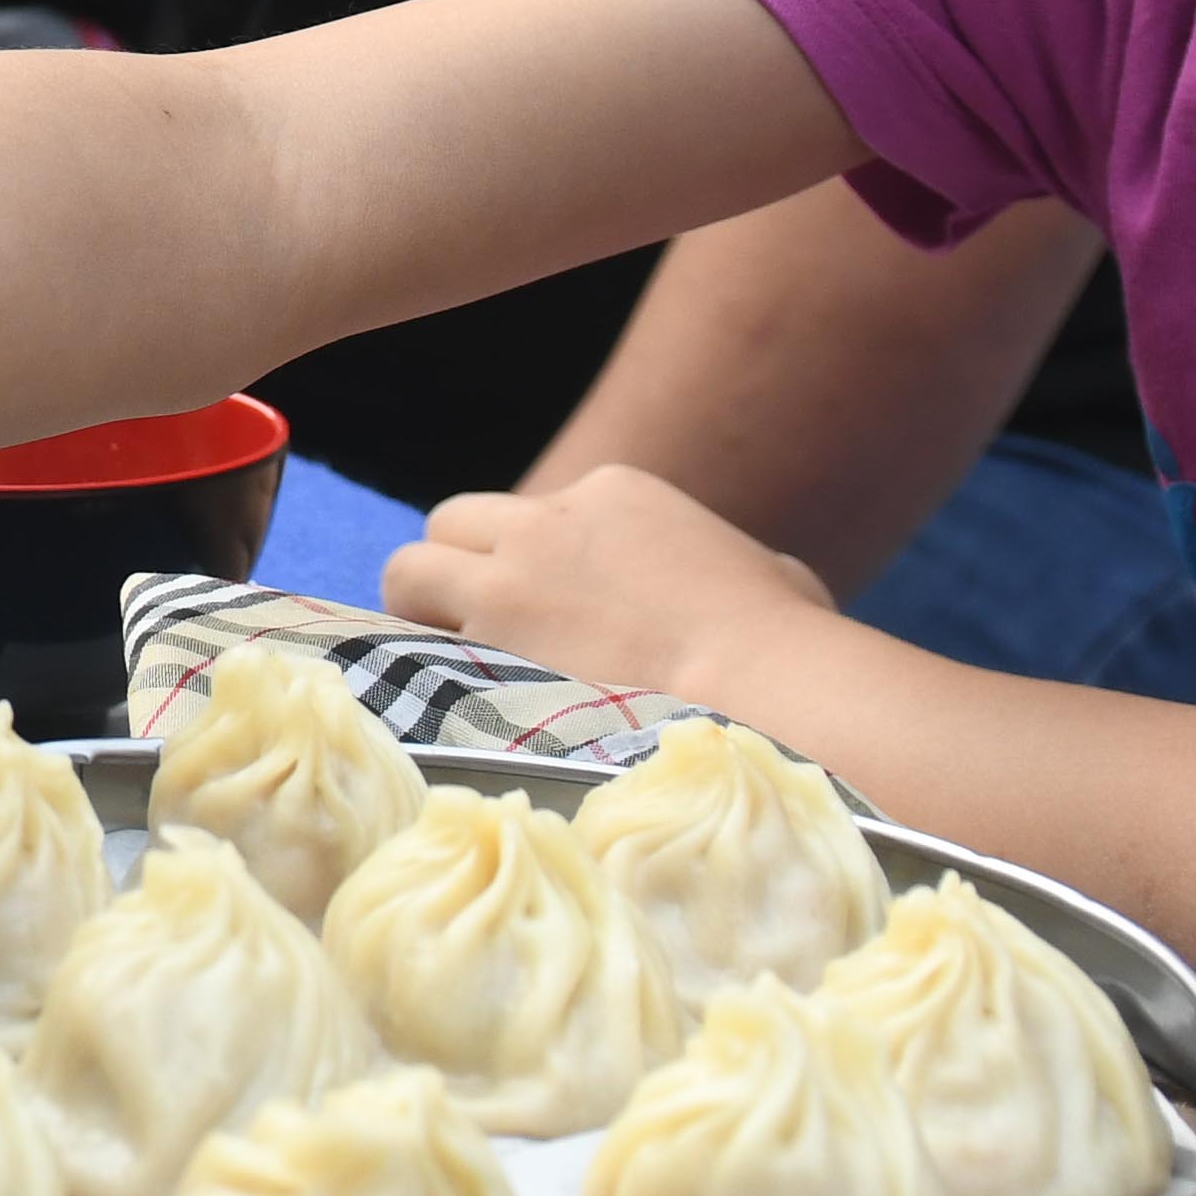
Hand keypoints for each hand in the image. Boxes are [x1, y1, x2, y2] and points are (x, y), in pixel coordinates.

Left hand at [383, 467, 843, 703]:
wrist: (763, 684)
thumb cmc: (787, 641)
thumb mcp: (770, 576)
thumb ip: (733, 570)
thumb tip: (750, 584)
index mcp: (615, 494)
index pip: (534, 516)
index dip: (532, 567)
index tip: (552, 617)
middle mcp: (548, 522)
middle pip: (454, 526)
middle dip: (457, 571)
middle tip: (477, 632)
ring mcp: (509, 578)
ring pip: (408, 569)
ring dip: (417, 612)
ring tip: (443, 666)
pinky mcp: (488, 639)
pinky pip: (412, 641)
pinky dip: (417, 666)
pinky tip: (431, 701)